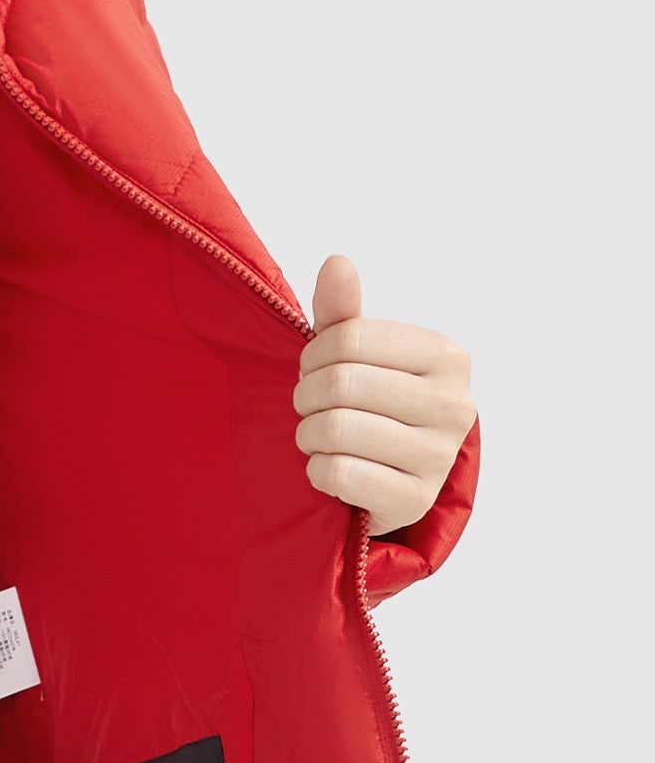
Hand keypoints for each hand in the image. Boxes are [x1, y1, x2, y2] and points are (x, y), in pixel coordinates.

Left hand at [293, 255, 475, 536]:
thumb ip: (343, 312)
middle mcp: (455, 405)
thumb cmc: (368, 406)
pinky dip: (318, 472)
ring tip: (320, 437)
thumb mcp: (355, 355)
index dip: (313, 355)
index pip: (347, 338)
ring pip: (336, 429)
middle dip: (307, 396)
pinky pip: (338, 473)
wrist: (389, 479)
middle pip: (340, 383)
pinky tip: (332, 469)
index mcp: (447, 356)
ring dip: (309, 435)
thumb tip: (337, 262)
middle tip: (311, 407)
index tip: (316, 370)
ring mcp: (439, 456)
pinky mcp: (415, 500)